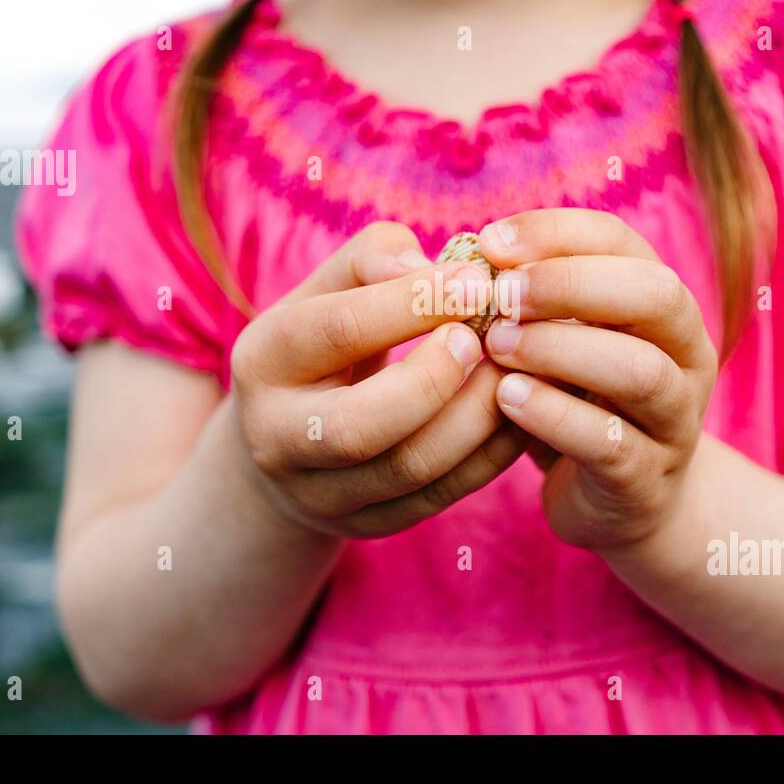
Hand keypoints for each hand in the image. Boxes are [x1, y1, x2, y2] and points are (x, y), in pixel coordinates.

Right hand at [231, 222, 526, 538]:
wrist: (286, 437)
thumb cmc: (325, 342)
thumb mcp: (328, 289)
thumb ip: (375, 260)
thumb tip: (430, 267)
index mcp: (264, 360)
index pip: (337, 330)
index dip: (412, 303)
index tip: (476, 281)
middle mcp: (278, 436)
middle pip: (358, 425)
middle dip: (434, 380)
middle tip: (483, 340)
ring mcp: (320, 492)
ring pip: (408, 469)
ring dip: (475, 419)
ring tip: (514, 372)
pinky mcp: (368, 524)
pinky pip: (439, 497)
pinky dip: (489, 456)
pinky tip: (518, 414)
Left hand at [477, 209, 717, 552]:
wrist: (622, 504)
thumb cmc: (573, 402)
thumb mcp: (556, 340)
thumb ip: (525, 297)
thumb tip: (457, 255)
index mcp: (660, 304)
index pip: (621, 242)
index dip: (556, 233)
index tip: (490, 243)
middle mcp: (685, 354)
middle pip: (655, 295)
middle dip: (570, 284)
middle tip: (500, 295)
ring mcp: (675, 419)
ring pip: (640, 371)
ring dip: (561, 349)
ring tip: (496, 346)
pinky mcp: (647, 480)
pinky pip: (611, 443)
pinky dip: (555, 416)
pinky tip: (506, 401)